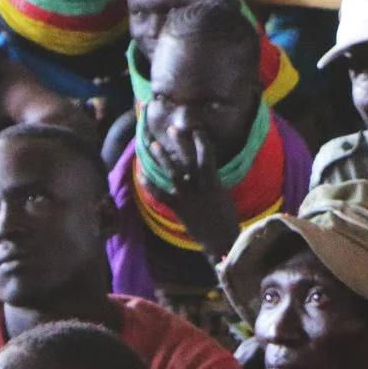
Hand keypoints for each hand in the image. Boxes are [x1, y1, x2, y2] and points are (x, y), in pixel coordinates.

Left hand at [144, 116, 239, 254]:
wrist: (220, 239)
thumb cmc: (226, 216)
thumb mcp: (223, 194)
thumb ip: (213, 180)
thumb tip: (206, 169)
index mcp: (213, 181)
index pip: (207, 156)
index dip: (202, 141)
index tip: (196, 129)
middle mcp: (198, 185)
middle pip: (188, 160)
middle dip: (181, 143)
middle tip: (172, 128)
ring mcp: (186, 196)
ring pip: (172, 173)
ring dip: (163, 158)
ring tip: (153, 145)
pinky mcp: (177, 207)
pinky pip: (160, 194)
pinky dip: (150, 184)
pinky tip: (140, 174)